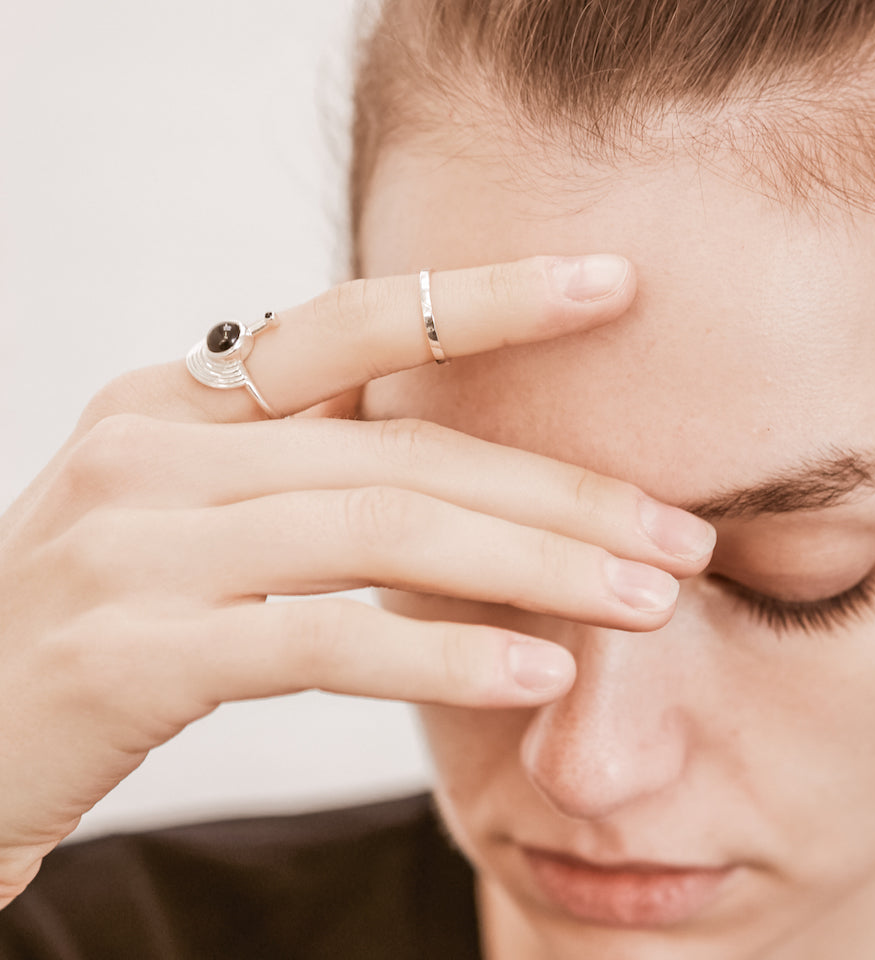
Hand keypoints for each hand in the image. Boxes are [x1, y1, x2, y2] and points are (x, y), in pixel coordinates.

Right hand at [0, 255, 715, 907]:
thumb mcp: (201, 527)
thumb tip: (486, 492)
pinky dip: (440, 652)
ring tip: (650, 599)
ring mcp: (137, 543)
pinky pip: (319, 641)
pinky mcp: (130, 652)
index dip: (491, 297)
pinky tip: (538, 673)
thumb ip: (312, 483)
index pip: (359, 326)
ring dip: (535, 566)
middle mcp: (155, 447)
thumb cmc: (106, 629)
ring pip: (378, 530)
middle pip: (404, 449)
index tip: (614, 286)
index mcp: (181, 400)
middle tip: (683, 533)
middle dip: (562, 491)